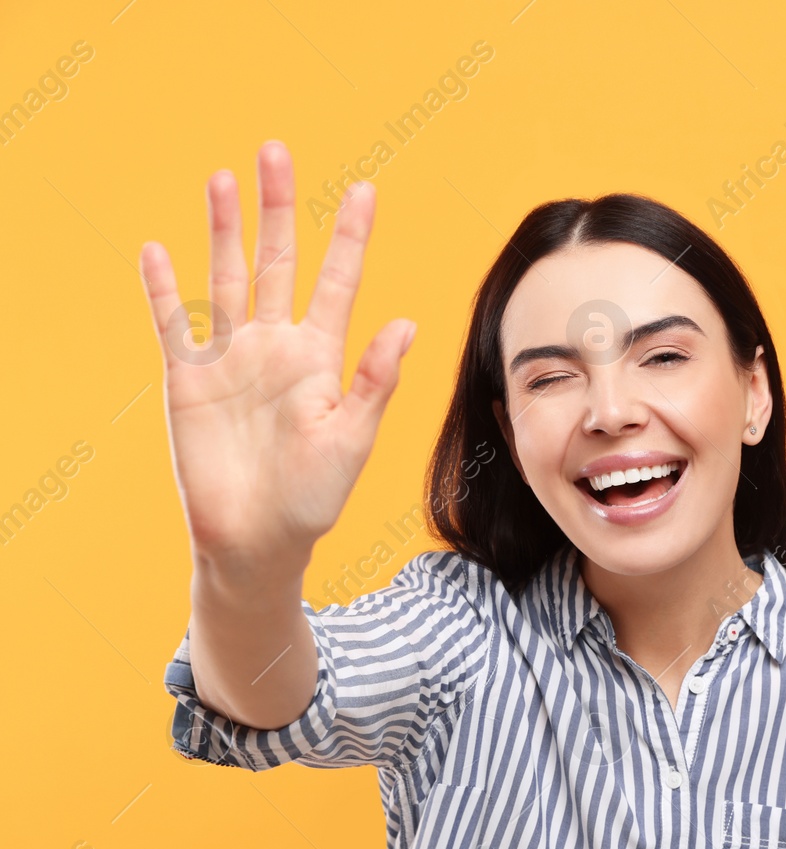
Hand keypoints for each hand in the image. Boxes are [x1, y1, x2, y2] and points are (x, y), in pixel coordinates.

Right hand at [140, 140, 414, 579]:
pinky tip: (158, 248)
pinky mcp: (188, 379)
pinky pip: (174, 324)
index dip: (351, 237)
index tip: (365, 189)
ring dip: (223, 229)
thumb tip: (407, 324)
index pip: (339, 282)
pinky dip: (164, 288)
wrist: (257, 540)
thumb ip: (376, 381)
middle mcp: (276, 346)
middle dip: (278, 209)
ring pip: (226, 278)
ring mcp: (230, 359)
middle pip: (276, 262)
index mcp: (322, 357)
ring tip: (224, 178)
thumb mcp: (352, 439)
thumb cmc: (314, 498)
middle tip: (277, 151)